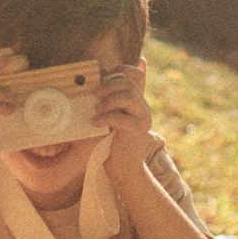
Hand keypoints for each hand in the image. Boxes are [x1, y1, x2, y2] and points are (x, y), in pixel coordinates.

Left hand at [96, 59, 153, 173]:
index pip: (135, 73)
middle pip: (129, 83)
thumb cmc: (110, 141)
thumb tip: (95, 80)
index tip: (103, 77)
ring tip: (96, 109)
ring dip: (109, 100)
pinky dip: (106, 117)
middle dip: (109, 85)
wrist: (122, 167)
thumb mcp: (108, 115)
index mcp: (137, 99)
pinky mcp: (139, 131)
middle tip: (95, 94)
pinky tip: (96, 123)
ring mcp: (143, 118)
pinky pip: (123, 117)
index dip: (119, 71)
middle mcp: (143, 106)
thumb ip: (105, 99)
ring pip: (130, 96)